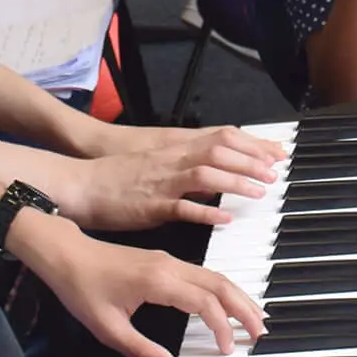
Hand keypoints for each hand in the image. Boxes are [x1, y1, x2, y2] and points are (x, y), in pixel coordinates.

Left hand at [27, 222, 265, 356]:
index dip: (221, 327)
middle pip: (220, 284)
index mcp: (158, 281)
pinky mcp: (165, 261)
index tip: (226, 348)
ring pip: (215, 276)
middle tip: (261, 332)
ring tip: (254, 318)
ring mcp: (169, 261)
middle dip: (244, 308)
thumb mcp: (107, 327)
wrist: (66, 254)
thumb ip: (141, 349)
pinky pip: (203, 274)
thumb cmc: (82, 289)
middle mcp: (170, 266)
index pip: (204, 303)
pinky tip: (227, 302)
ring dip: (238, 296)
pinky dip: (222, 289)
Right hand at [69, 122, 283, 230]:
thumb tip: (213, 176)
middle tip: (274, 172)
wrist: (82, 184)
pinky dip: (205, 211)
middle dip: (250, 160)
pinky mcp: (150, 205)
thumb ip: (185, 166)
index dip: (250, 144)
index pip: (221, 138)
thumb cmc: (116, 176)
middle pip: (219, 151)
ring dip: (235, 181)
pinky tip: (224, 218)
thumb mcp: (156, 163)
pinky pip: (181, 206)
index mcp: (175, 150)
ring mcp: (162, 182)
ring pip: (205, 173)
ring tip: (258, 192)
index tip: (275, 153)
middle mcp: (172, 161)